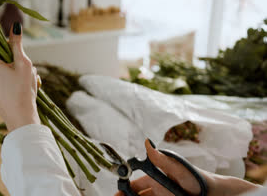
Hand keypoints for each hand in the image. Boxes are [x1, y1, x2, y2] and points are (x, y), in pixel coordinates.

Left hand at [0, 22, 40, 131]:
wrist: (21, 119)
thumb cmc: (22, 90)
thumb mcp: (23, 63)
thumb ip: (17, 44)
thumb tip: (15, 26)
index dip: (7, 45)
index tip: (18, 51)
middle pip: (1, 56)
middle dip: (16, 60)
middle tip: (27, 69)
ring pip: (4, 68)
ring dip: (18, 70)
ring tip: (29, 80)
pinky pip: (3, 79)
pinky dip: (14, 79)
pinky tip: (25, 87)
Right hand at [115, 140, 261, 195]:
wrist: (215, 194)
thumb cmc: (198, 178)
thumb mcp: (178, 168)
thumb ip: (161, 159)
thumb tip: (146, 142)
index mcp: (156, 177)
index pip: (135, 183)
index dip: (125, 186)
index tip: (118, 191)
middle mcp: (157, 189)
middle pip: (136, 194)